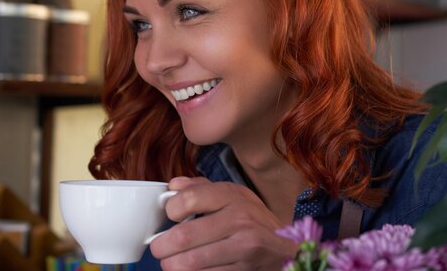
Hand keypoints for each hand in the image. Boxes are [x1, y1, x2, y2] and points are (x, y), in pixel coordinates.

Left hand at [150, 177, 298, 270]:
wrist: (287, 248)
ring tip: (171, 262)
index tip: (170, 216)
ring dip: (172, 265)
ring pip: (190, 263)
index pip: (189, 199)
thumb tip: (173, 185)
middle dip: (162, 246)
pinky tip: (188, 270)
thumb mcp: (235, 195)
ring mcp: (243, 249)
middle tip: (159, 247)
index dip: (171, 209)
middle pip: (184, 236)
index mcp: (234, 196)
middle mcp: (240, 220)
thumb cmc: (254, 220)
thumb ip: (201, 188)